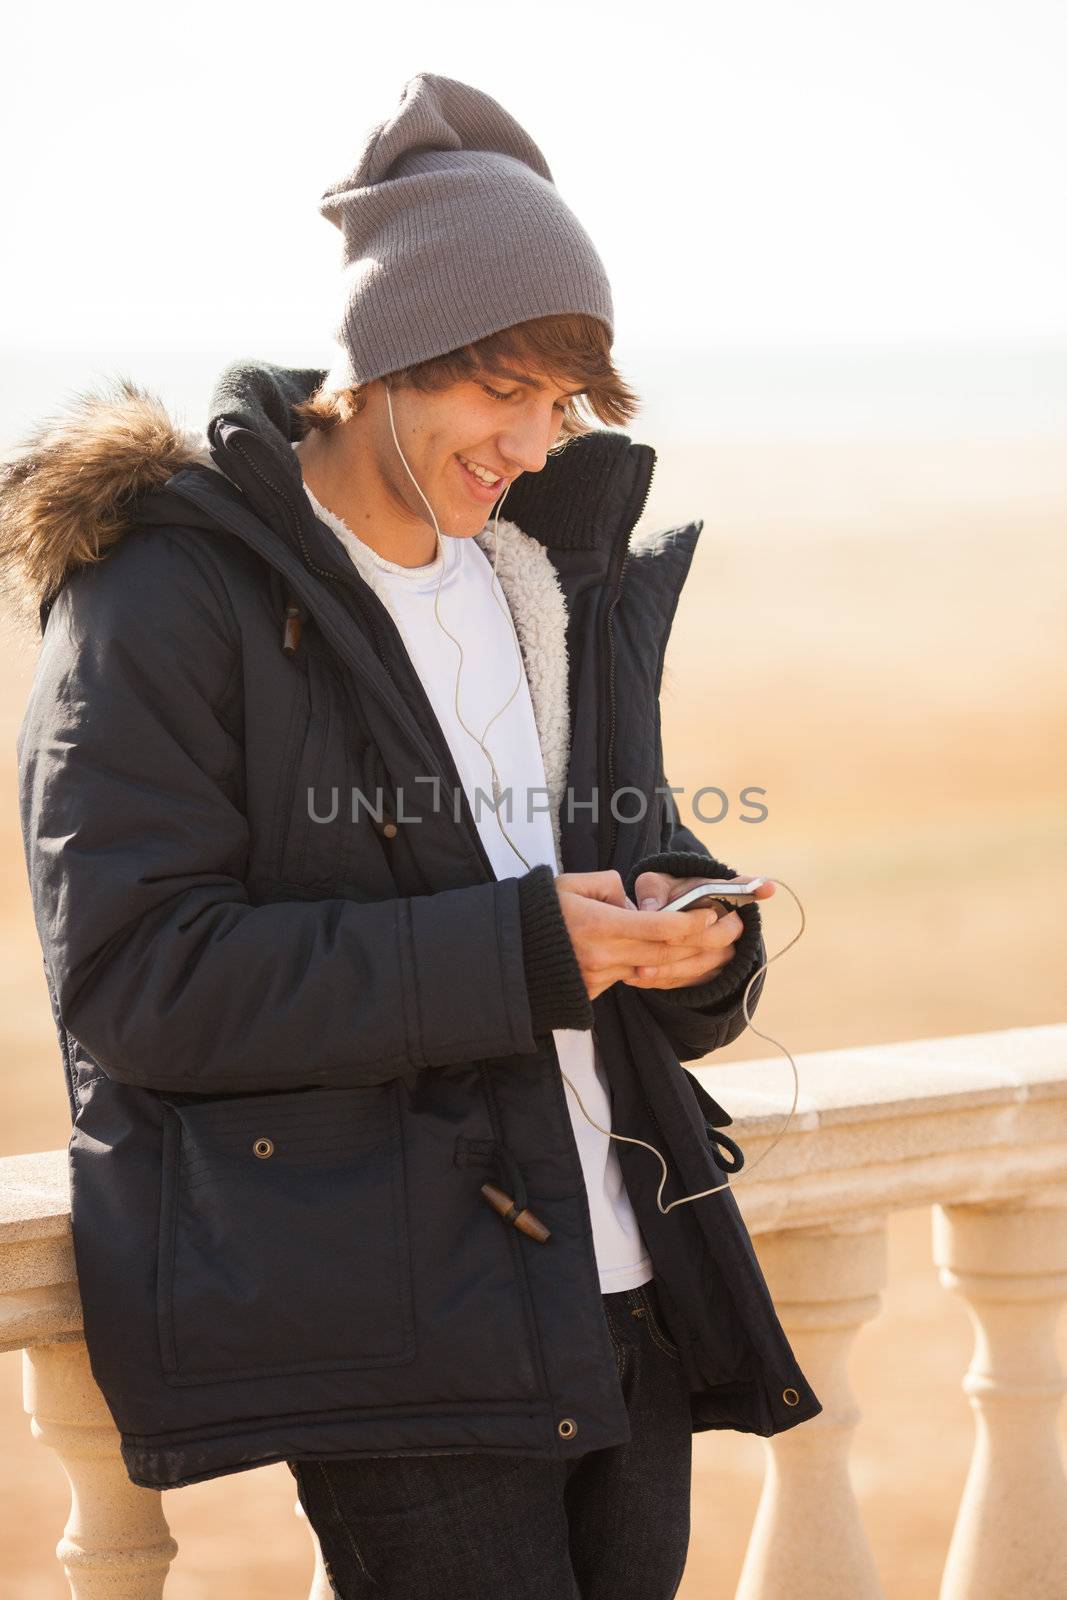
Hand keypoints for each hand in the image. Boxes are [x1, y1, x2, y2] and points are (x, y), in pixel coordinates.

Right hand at [554, 869, 756, 1001]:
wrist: (507, 952)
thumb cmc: (539, 910)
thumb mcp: (573, 883)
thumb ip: (611, 886)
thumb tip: (635, 901)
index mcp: (600, 925)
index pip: (661, 927)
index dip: (693, 923)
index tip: (712, 915)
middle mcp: (603, 956)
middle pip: (667, 952)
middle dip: (702, 941)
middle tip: (727, 929)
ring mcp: (599, 978)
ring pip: (652, 967)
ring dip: (681, 957)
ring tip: (706, 943)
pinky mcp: (594, 992)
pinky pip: (630, 976)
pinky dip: (649, 965)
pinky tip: (662, 955)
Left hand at [624, 869, 774, 989]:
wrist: (662, 920)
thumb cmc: (662, 895)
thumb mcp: (655, 884)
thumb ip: (654, 890)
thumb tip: (651, 908)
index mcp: (723, 894)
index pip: (745, 889)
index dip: (751, 891)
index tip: (733, 902)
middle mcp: (730, 925)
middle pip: (721, 937)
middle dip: (692, 939)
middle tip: (666, 939)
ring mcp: (722, 953)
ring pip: (703, 964)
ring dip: (673, 968)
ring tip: (641, 968)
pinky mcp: (707, 974)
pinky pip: (688, 980)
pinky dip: (663, 981)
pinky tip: (636, 978)